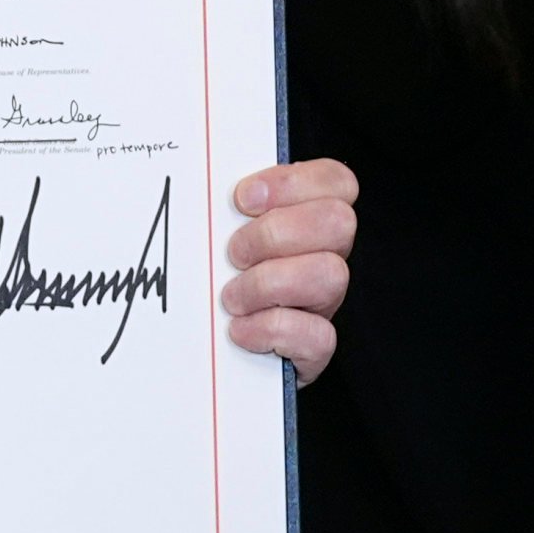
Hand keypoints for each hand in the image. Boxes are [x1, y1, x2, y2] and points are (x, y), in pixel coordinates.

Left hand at [222, 159, 356, 383]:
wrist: (206, 355)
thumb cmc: (209, 280)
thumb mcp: (213, 235)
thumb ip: (219, 207)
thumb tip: (195, 177)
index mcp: (306, 219)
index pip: (335, 181)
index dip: (293, 182)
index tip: (242, 198)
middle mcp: (324, 256)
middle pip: (338, 222)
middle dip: (276, 233)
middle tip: (233, 254)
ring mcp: (323, 304)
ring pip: (331, 275)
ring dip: (269, 283)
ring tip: (231, 297)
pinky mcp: (315, 349)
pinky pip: (318, 335)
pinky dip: (271, 330)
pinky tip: (240, 330)